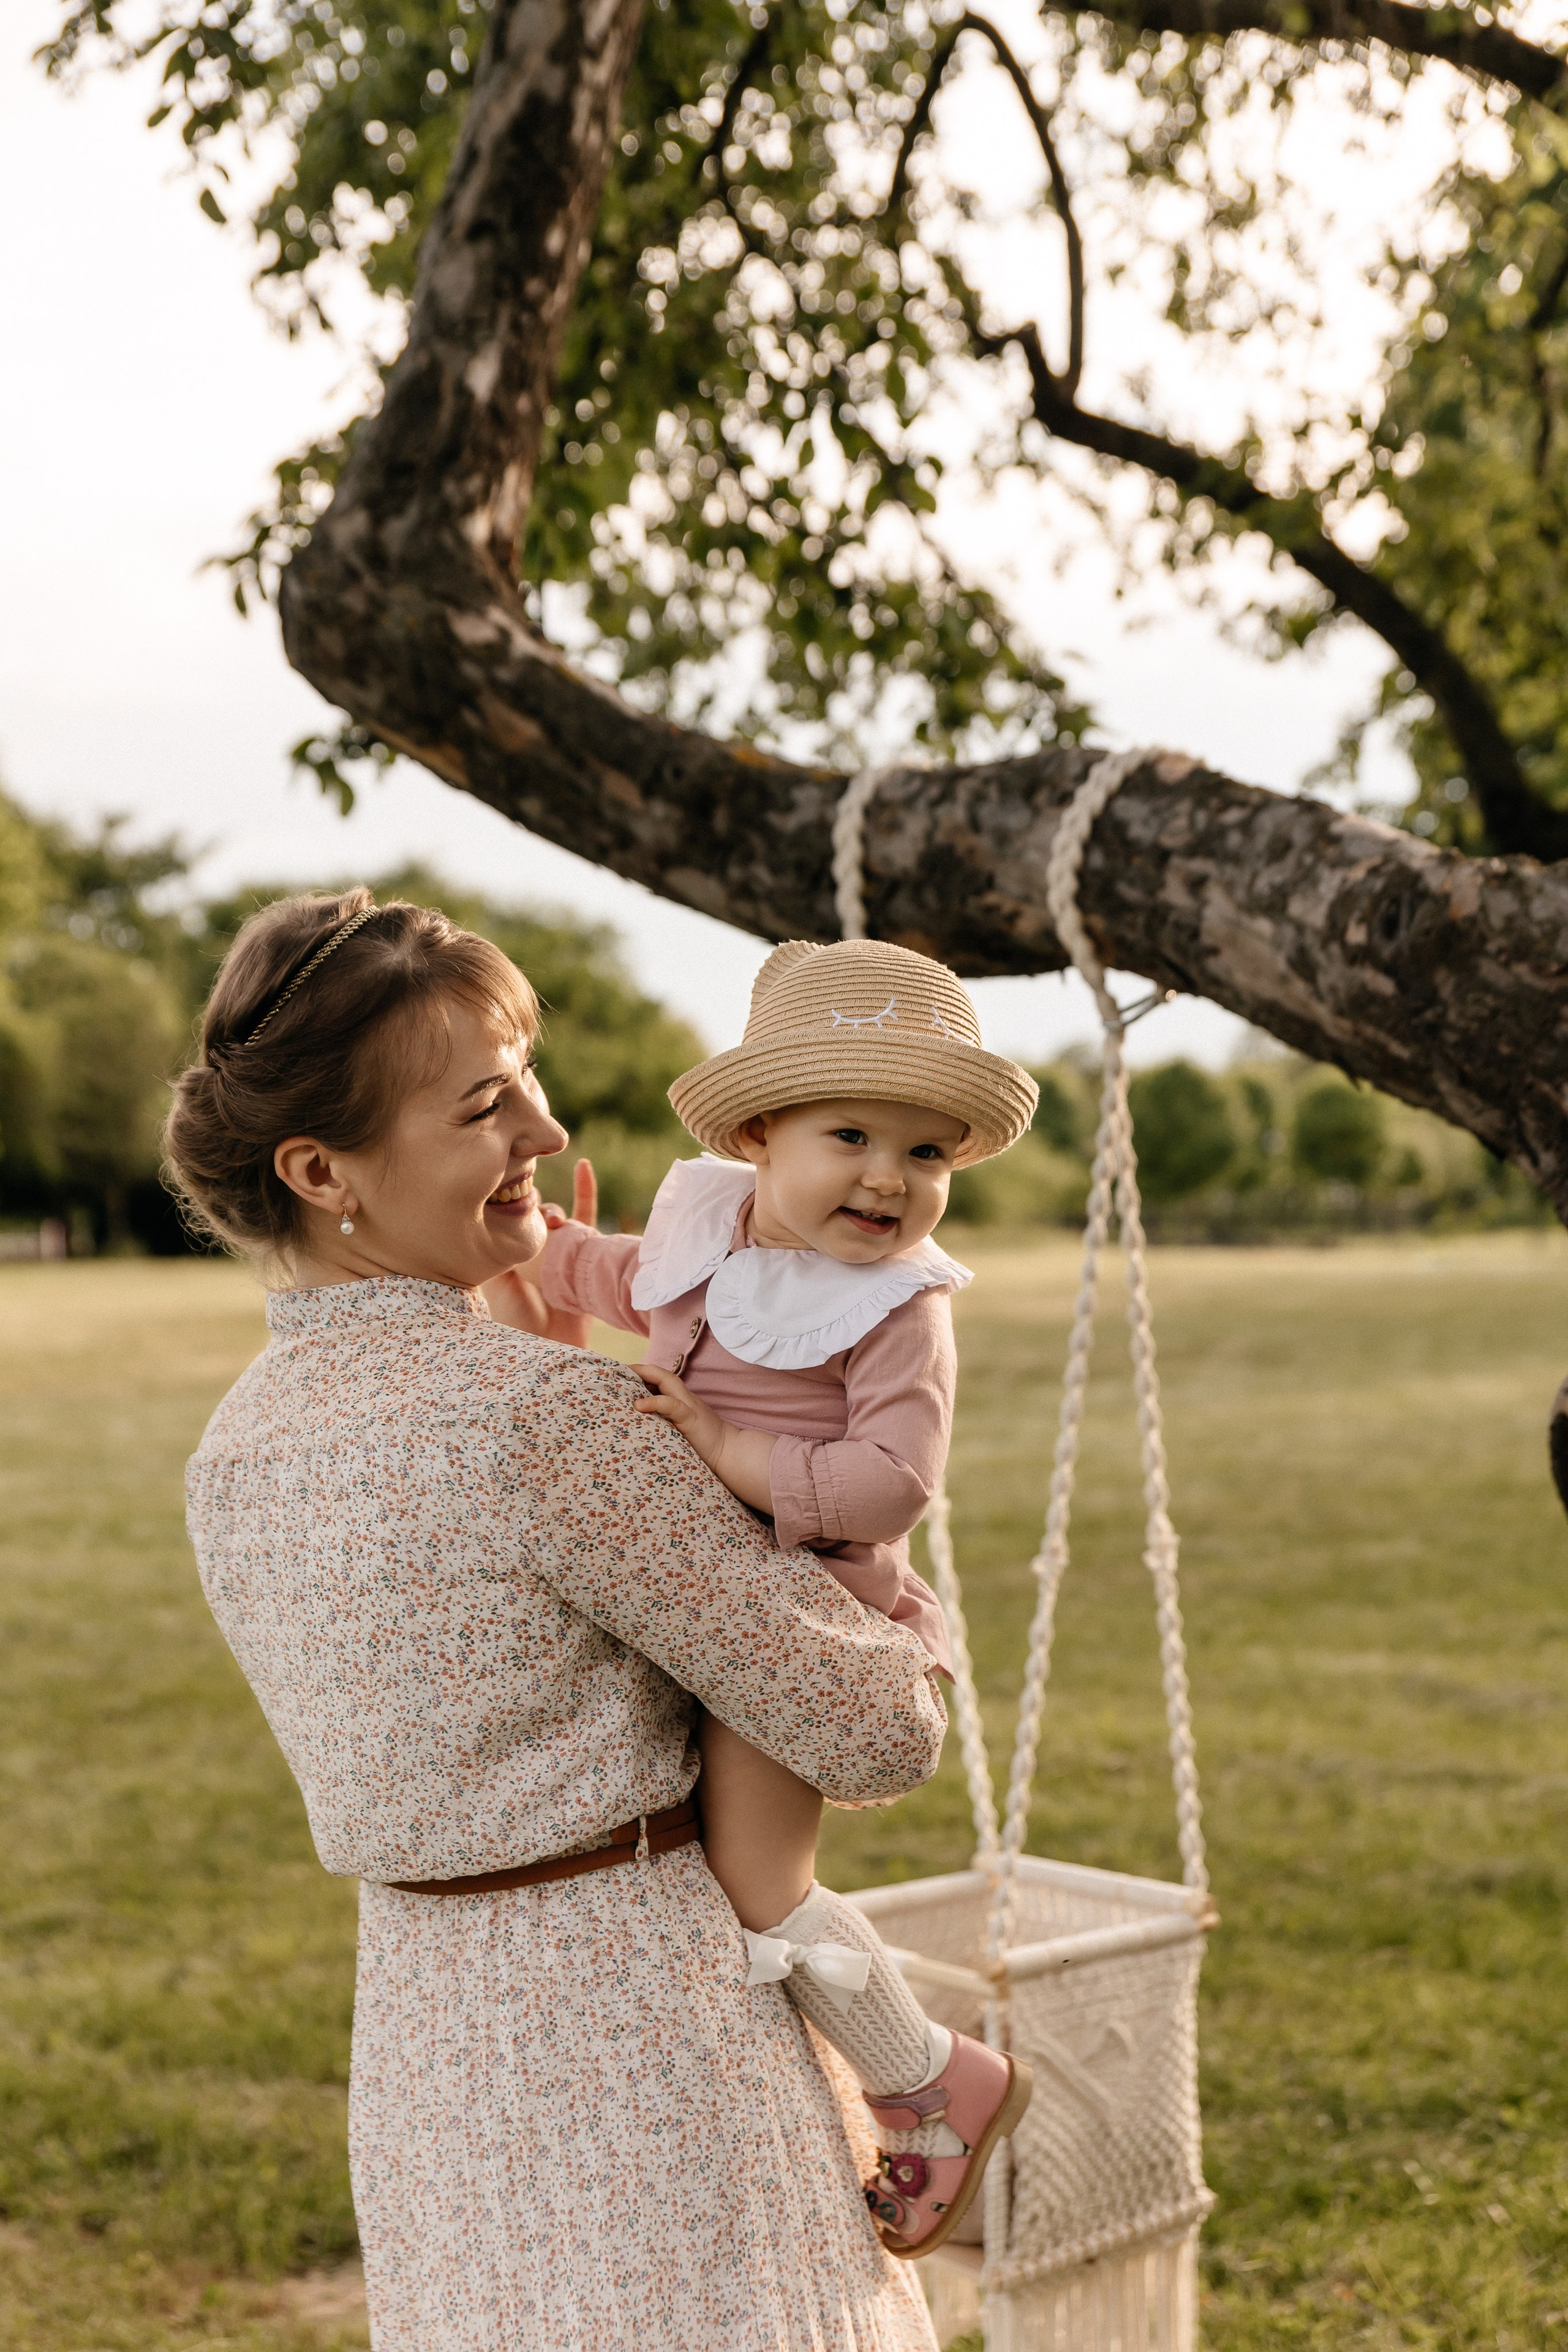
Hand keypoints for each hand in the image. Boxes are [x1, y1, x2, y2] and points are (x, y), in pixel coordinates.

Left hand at [482, 1159, 597, 1345]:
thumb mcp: (498, 1285)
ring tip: (553, 1221)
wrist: (555, 1348)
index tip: (498, 1184)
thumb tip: (490, 1219)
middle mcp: (531, 1247)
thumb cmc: (521, 1322)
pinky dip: (585, 1188)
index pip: (502, 1216)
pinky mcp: (583, 1249)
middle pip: (530, 1211)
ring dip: (552, 1210)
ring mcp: (557, 1248)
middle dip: (527, 1201)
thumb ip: (495, 1256)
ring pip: (556, 1213)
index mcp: (506, 1253)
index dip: (502, 1200)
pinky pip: (586, 1215)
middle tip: (528, 1203)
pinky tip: (582, 1166)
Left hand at [636, 1364, 777, 1511]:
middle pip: (662, 1374)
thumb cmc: (704, 1444)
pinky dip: (655, 1402)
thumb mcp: (682, 1428)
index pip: (662, 1379)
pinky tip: (640, 1405)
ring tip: (626, 1377)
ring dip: (646, 1376)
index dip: (644, 1374)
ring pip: (667, 1382)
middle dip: (641, 1369)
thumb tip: (643, 1420)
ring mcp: (689, 1406)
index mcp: (683, 1400)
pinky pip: (672, 1405)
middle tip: (619, 1370)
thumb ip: (668, 1420)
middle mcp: (685, 1398)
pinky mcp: (690, 1419)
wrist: (729, 1453)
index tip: (624, 1375)